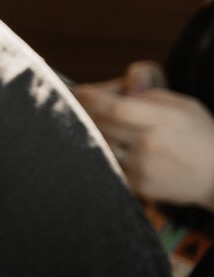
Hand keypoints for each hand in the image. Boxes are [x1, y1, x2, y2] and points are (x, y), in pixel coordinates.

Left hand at [76, 82, 213, 208]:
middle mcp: (152, 144)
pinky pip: (111, 164)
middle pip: (103, 126)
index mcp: (165, 120)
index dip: (94, 99)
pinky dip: (107, 153)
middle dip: (88, 113)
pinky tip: (111, 146)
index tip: (80, 91)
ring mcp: (144, 168)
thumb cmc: (197, 133)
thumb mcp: (182, 106)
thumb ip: (149, 95)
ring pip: (102, 146)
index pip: (119, 109)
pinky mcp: (139, 185)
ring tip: (96, 125)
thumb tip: (116, 91)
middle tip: (79, 105)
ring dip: (96, 134)